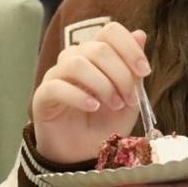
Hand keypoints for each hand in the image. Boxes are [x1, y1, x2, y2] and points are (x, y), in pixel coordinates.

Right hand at [32, 23, 151, 163]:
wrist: (83, 154)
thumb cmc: (105, 123)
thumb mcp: (129, 99)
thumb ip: (133, 70)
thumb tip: (140, 34)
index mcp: (96, 55)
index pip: (110, 32)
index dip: (130, 47)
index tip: (144, 71)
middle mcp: (74, 59)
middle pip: (98, 48)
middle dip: (120, 74)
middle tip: (129, 99)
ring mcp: (56, 76)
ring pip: (77, 63)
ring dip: (102, 84)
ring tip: (114, 104)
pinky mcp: (43, 96)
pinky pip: (57, 86)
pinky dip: (79, 96)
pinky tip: (93, 107)